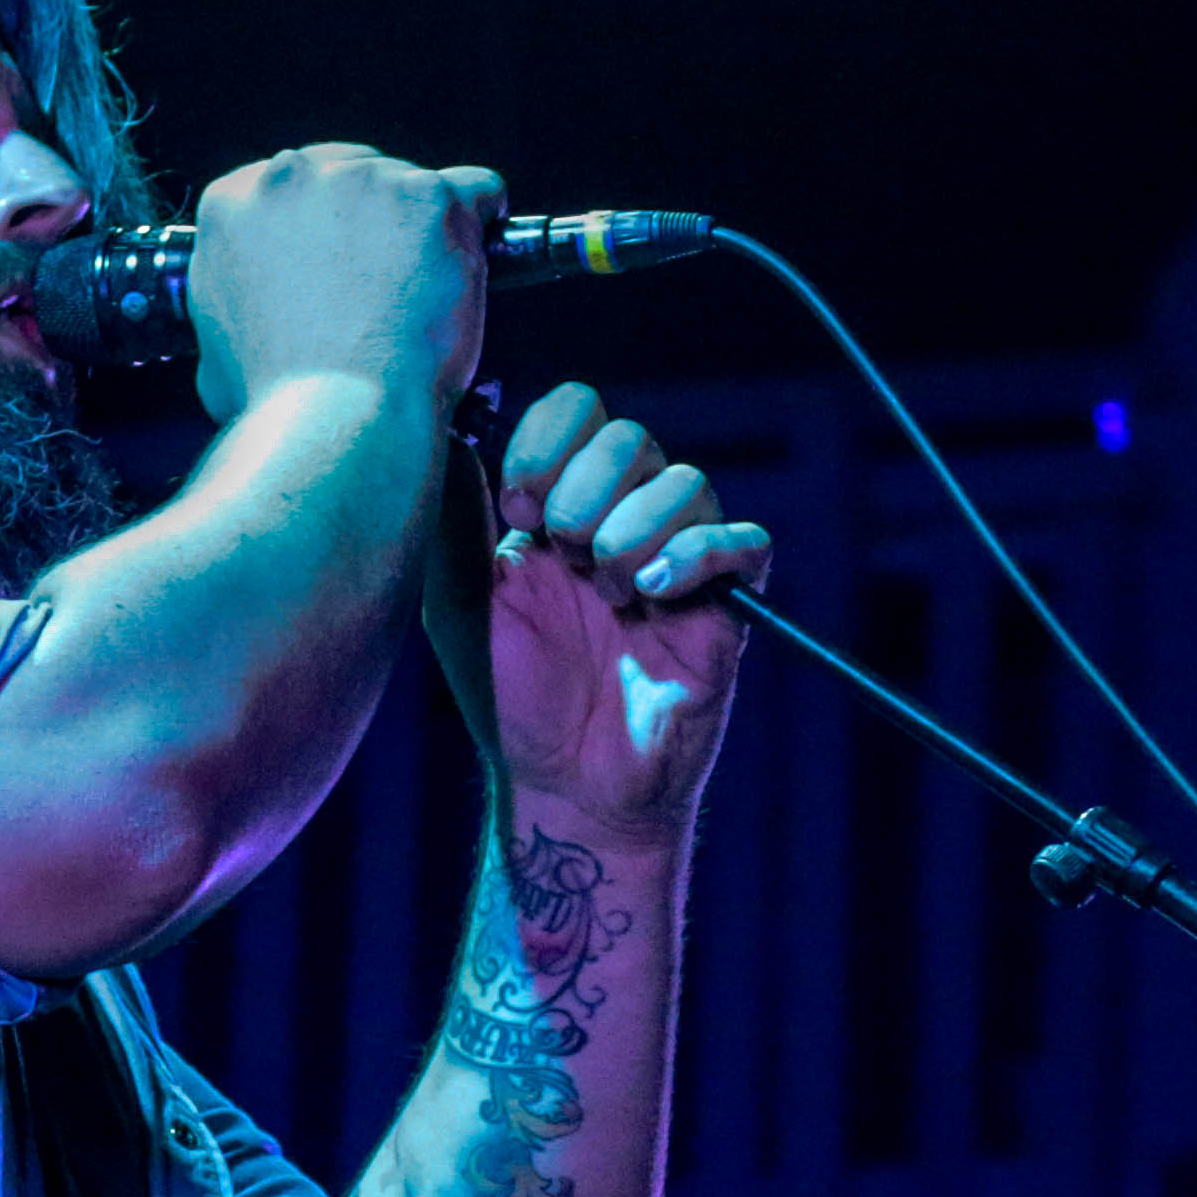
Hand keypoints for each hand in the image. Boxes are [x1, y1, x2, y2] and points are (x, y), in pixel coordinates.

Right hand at [182, 145, 500, 424]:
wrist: (339, 416)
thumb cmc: (284, 396)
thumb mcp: (217, 343)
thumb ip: (232, 297)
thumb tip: (252, 304)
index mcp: (234, 205)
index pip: (291, 186)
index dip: (324, 224)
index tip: (343, 255)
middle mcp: (291, 177)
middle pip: (351, 173)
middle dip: (371, 220)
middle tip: (387, 281)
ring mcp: (363, 182)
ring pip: (409, 182)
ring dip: (422, 226)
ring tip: (425, 289)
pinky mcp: (427, 198)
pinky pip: (476, 188)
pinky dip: (482, 217)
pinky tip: (474, 252)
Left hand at [479, 381, 768, 844]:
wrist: (564, 784)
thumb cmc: (510, 699)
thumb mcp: (460, 600)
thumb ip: (453, 517)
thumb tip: (453, 430)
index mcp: (561, 505)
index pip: (579, 411)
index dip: (550, 441)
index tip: (516, 508)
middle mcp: (624, 521)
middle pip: (633, 438)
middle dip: (588, 489)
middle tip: (563, 554)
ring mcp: (678, 562)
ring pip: (688, 483)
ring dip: (635, 529)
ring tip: (607, 592)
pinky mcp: (726, 607)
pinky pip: (743, 541)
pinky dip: (694, 557)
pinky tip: (648, 597)